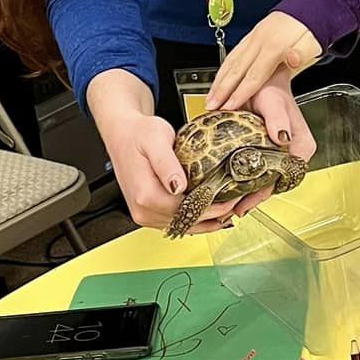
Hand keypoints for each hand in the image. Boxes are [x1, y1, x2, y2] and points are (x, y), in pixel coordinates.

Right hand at [87, 68, 240, 232]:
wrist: (123, 134)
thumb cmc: (138, 133)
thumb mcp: (156, 139)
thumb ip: (167, 164)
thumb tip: (178, 186)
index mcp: (146, 195)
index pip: (187, 210)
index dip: (213, 207)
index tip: (232, 198)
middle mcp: (143, 210)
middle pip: (187, 222)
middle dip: (215, 215)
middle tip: (237, 203)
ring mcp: (145, 214)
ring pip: (183, 226)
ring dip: (207, 221)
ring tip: (229, 210)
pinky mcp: (149, 213)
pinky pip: (176, 222)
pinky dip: (195, 219)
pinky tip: (211, 213)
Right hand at [207, 15, 320, 112]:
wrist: (309, 9)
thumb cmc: (311, 30)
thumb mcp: (313, 43)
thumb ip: (301, 54)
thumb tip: (293, 59)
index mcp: (275, 46)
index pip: (254, 75)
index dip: (241, 92)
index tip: (230, 106)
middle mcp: (260, 41)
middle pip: (237, 69)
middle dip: (222, 90)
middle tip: (211, 106)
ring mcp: (254, 37)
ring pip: (231, 61)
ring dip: (218, 80)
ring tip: (210, 96)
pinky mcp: (252, 36)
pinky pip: (233, 54)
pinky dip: (223, 68)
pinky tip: (219, 78)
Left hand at [215, 82, 318, 218]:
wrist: (260, 79)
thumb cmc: (270, 87)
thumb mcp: (274, 100)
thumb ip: (278, 118)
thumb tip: (281, 137)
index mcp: (301, 146)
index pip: (285, 177)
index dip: (265, 192)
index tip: (248, 202)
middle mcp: (292, 154)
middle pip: (274, 184)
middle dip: (253, 198)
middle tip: (233, 209)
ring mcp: (278, 155)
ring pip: (264, 181)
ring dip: (247, 193)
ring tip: (227, 204)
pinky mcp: (265, 154)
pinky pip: (256, 172)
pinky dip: (242, 181)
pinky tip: (228, 188)